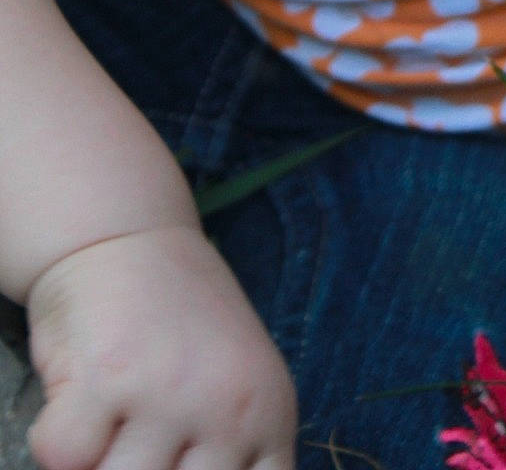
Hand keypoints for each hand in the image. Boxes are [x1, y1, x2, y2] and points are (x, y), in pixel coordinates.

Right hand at [24, 225, 295, 469]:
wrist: (127, 235)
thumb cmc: (177, 322)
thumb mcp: (232, 388)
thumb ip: (227, 454)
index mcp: (270, 415)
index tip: (180, 461)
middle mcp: (229, 406)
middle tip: (138, 433)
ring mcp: (169, 391)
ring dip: (99, 458)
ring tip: (112, 412)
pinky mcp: (106, 378)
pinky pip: (64, 458)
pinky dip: (58, 436)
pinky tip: (80, 393)